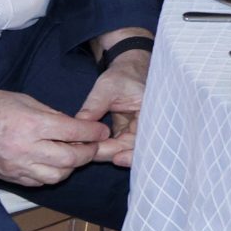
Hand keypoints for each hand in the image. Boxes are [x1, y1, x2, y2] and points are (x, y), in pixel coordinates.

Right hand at [0, 89, 109, 187]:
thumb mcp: (26, 100)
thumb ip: (51, 115)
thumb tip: (73, 126)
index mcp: (32, 125)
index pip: (73, 132)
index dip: (93, 132)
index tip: (102, 131)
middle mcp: (25, 148)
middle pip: (70, 159)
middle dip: (88, 153)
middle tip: (93, 146)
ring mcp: (16, 165)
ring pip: (56, 176)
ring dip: (70, 167)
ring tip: (73, 156)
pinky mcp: (9, 176)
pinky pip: (38, 182)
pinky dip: (50, 174)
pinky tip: (53, 164)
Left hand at [75, 44, 149, 165]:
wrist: (125, 71)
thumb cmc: (122, 76)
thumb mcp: (107, 87)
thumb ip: (94, 106)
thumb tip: (78, 125)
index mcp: (152, 114)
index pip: (145, 141)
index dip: (132, 153)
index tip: (116, 159)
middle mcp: (148, 126)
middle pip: (133, 149)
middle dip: (112, 154)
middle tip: (89, 154)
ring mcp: (136, 131)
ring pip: (123, 150)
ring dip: (104, 152)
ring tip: (84, 150)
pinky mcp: (125, 133)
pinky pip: (115, 146)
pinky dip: (102, 146)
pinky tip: (87, 147)